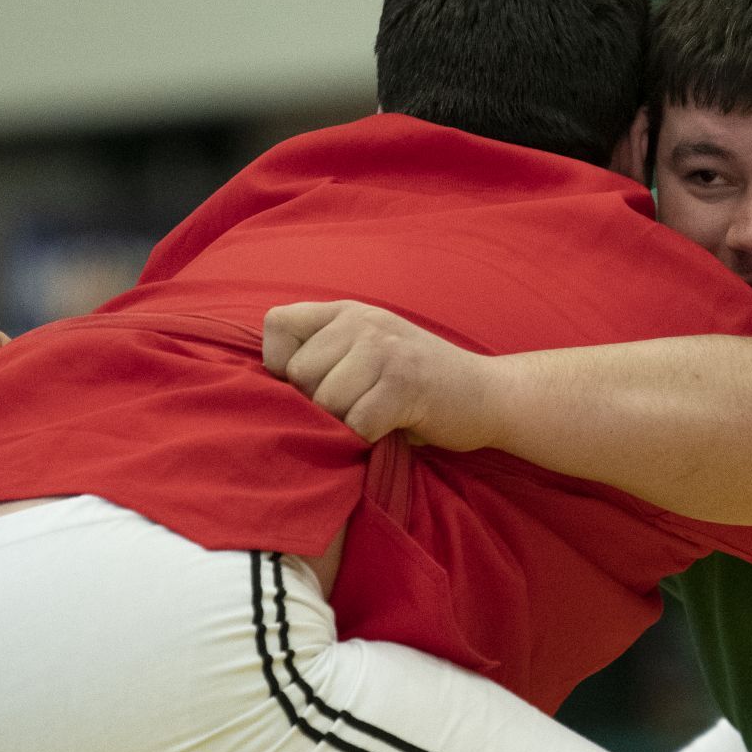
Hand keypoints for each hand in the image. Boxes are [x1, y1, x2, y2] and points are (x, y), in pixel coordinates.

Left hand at [262, 301, 502, 450]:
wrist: (489, 394)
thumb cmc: (420, 384)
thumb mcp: (370, 351)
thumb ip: (326, 355)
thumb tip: (262, 394)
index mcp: (348, 312)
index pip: (276, 325)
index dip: (281, 364)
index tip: (314, 384)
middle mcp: (364, 322)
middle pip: (298, 375)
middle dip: (320, 405)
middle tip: (359, 407)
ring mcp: (385, 349)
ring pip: (325, 402)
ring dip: (346, 424)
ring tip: (377, 417)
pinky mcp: (404, 383)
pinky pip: (357, 424)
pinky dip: (370, 439)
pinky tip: (393, 427)